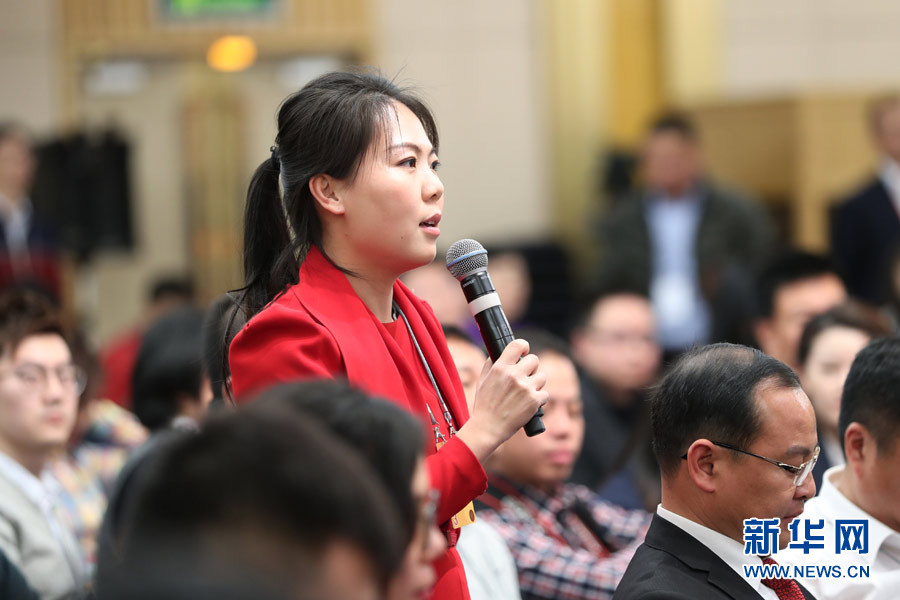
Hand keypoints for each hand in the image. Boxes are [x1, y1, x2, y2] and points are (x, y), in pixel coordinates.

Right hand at [455, 339, 547, 462]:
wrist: (488, 428)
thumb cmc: (484, 405)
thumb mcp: (482, 381)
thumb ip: (491, 364)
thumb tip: (499, 353)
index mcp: (500, 367)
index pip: (517, 345)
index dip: (524, 346)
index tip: (524, 352)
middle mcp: (514, 375)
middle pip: (534, 359)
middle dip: (532, 368)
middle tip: (527, 376)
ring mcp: (525, 388)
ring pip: (542, 377)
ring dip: (537, 383)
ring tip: (527, 392)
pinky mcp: (534, 401)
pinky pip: (545, 394)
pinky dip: (539, 399)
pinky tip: (530, 404)